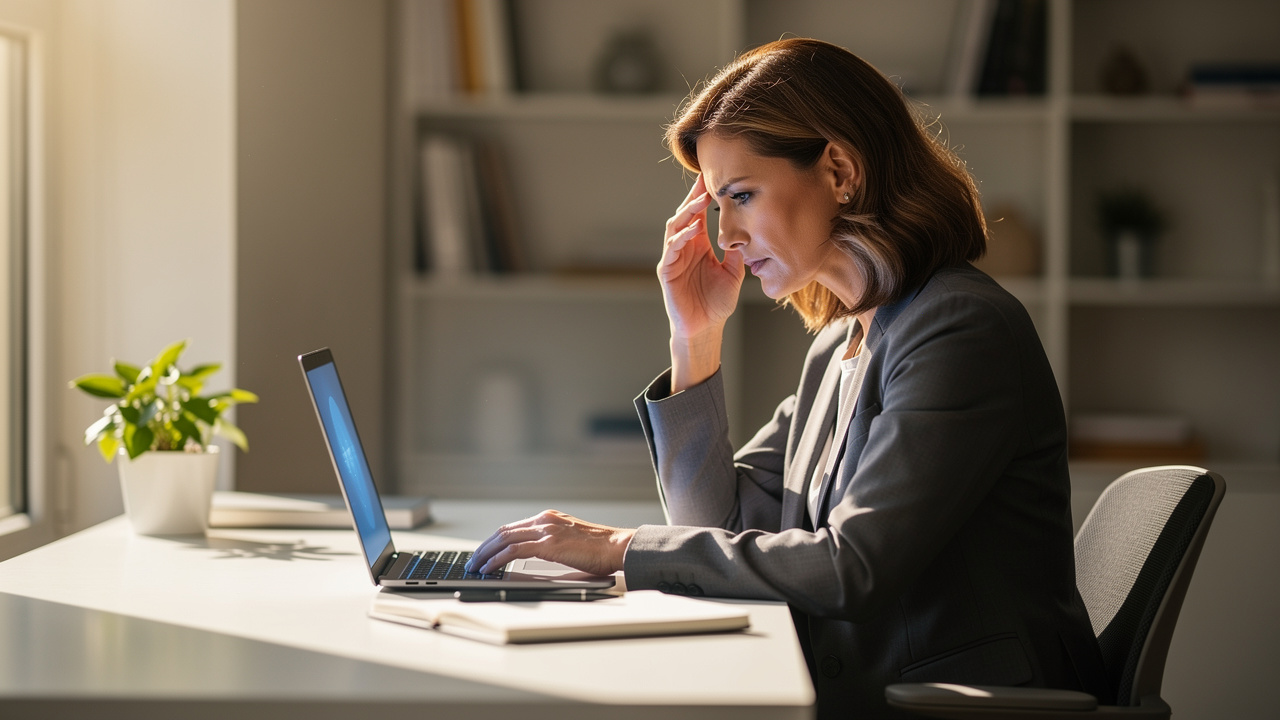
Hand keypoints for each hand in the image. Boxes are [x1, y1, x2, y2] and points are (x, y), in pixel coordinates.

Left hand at [465, 510, 635, 576]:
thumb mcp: (571, 541)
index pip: (513, 528)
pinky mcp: (548, 544)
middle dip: (484, 548)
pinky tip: (489, 569)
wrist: (618, 547)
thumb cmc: (601, 549)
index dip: (494, 541)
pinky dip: (496, 560)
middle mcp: (544, 520)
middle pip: (503, 532)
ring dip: (485, 555)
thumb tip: (535, 558)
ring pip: (504, 540)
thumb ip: (552, 544)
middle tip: (473, 561)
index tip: (484, 553)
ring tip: (475, 568)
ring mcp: (546, 530)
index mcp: (549, 518)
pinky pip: (513, 551)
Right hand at [659, 174, 744, 341]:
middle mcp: (685, 247)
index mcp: (699, 245)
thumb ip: (738, 253)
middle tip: (705, 181)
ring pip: (675, 227)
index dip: (704, 198)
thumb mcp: (734, 273)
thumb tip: (747, 233)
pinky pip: (672, 249)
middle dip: (694, 197)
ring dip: (687, 213)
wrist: (705, 328)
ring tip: (700, 201)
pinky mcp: (667, 271)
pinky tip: (692, 230)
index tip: (714, 180)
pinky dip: (681, 237)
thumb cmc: (716, 303)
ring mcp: (674, 257)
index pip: (699, 216)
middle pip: (685, 215)